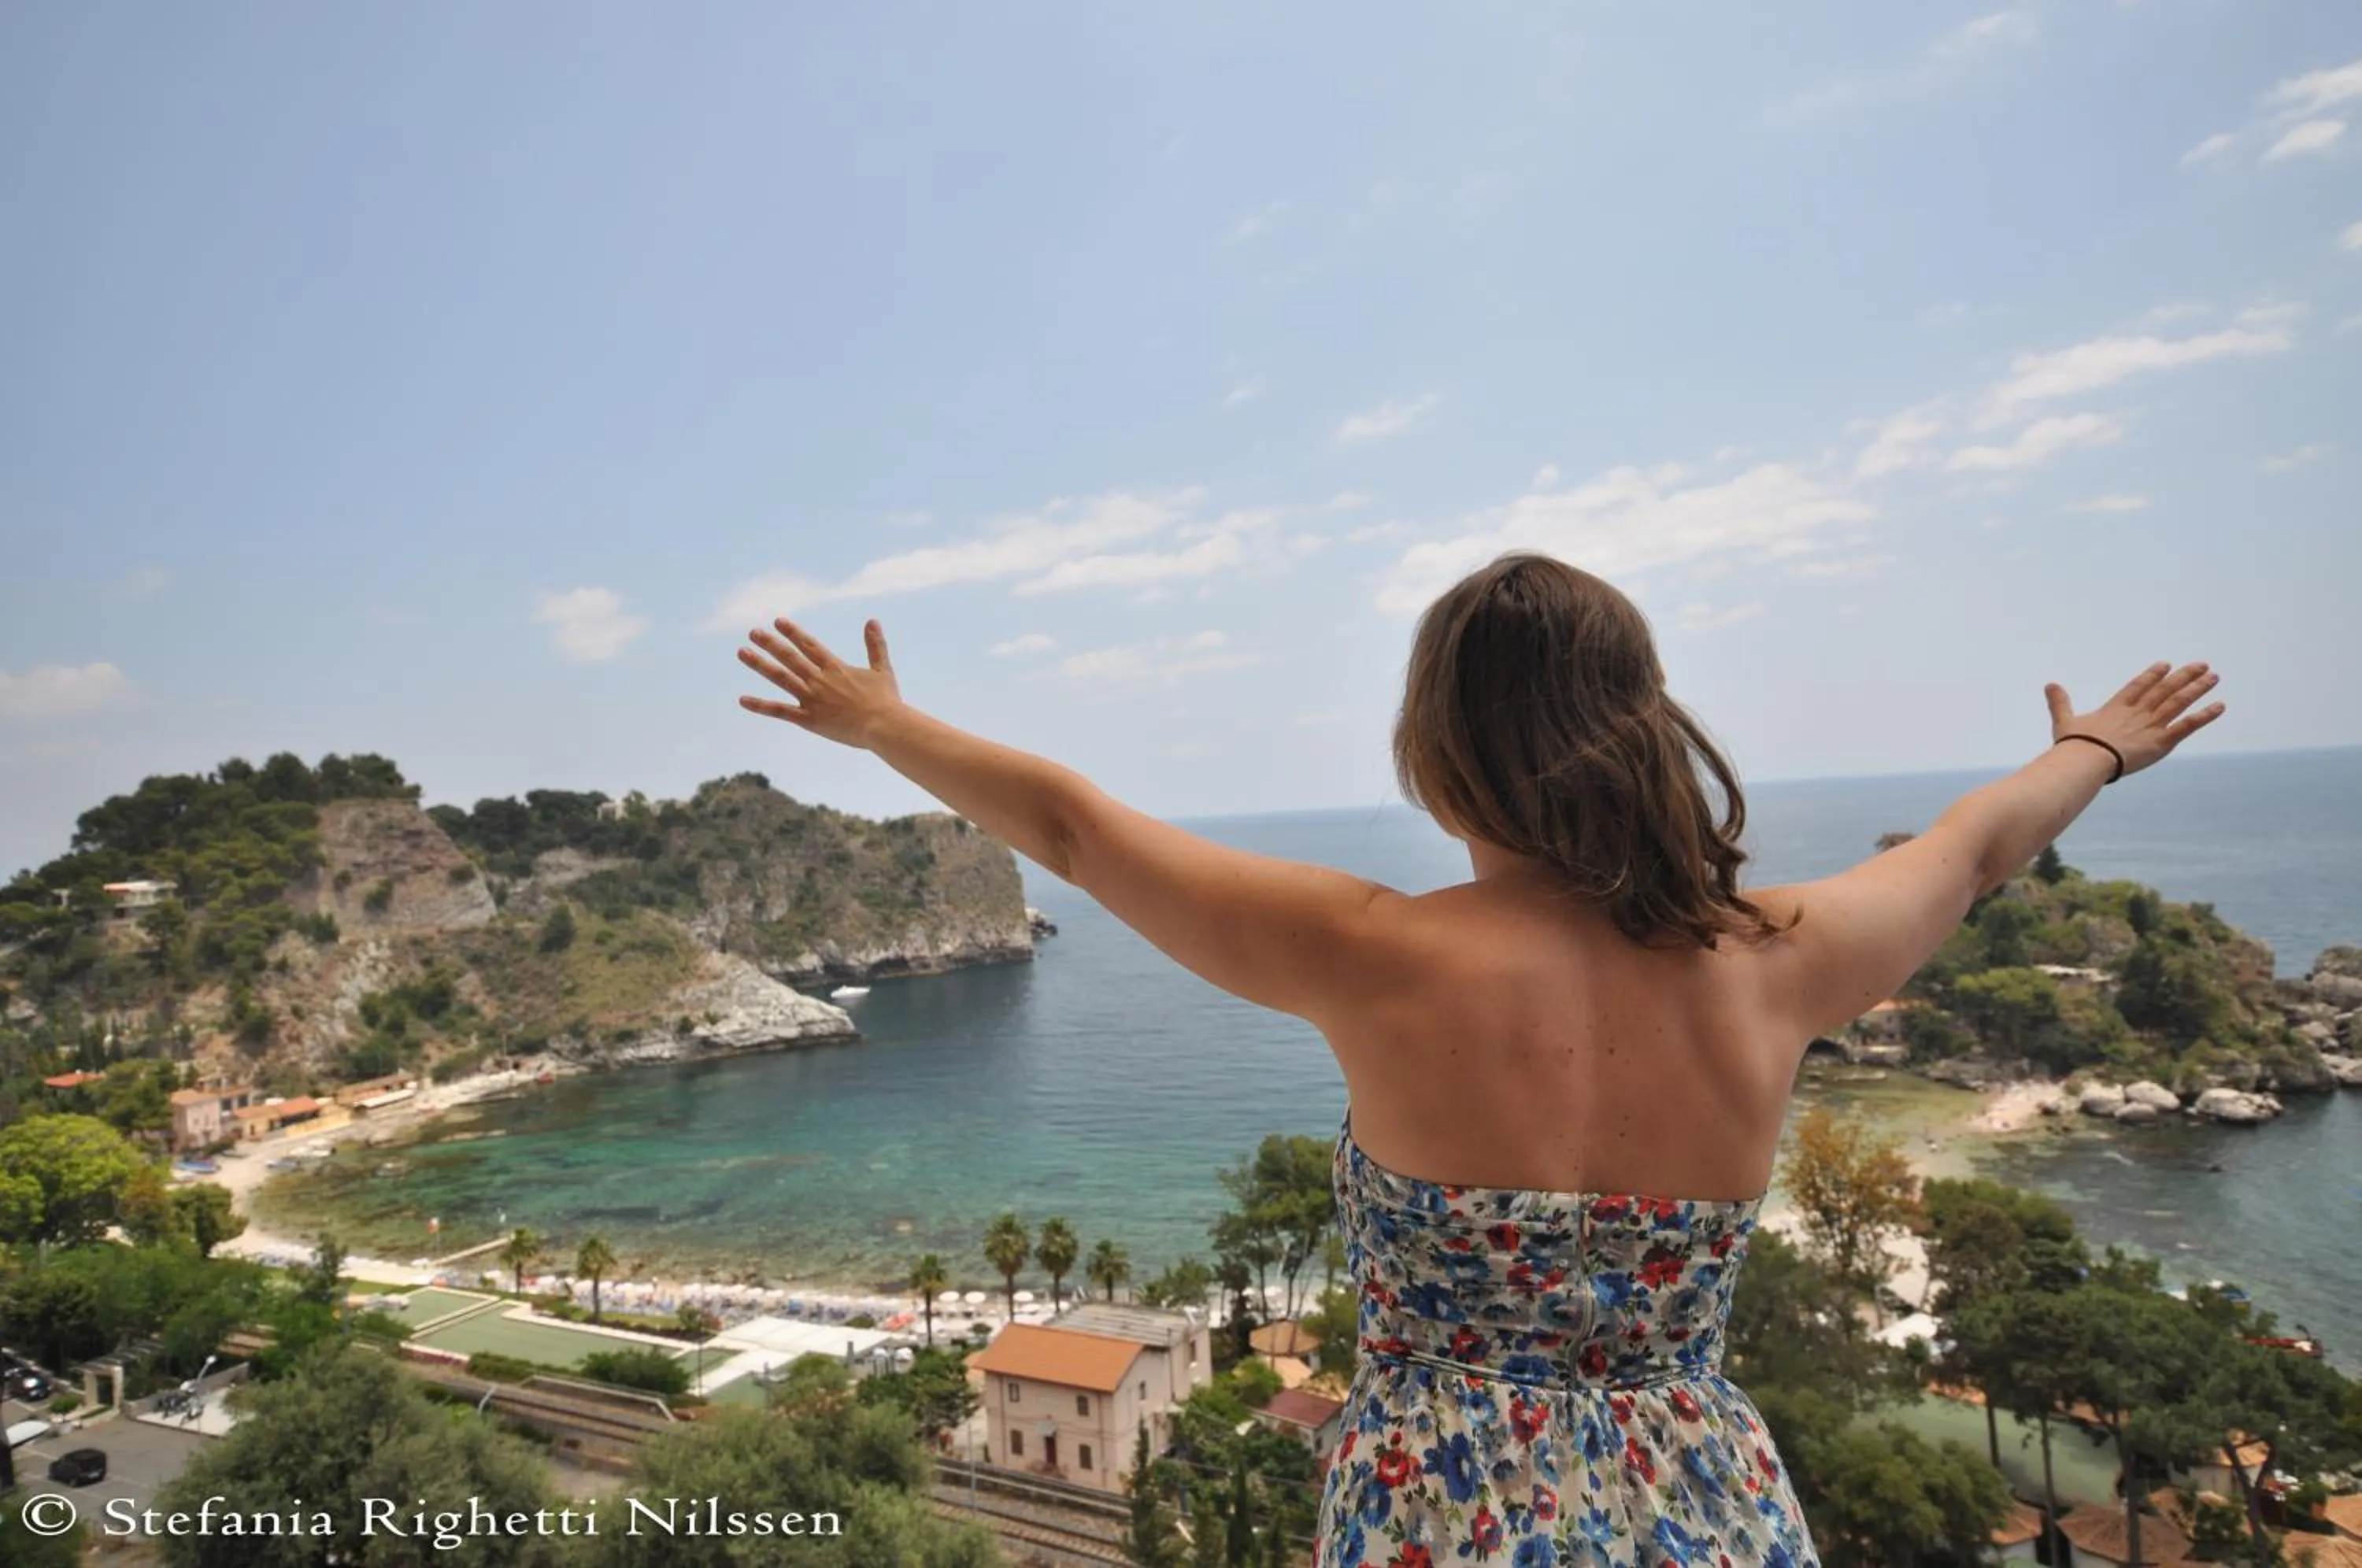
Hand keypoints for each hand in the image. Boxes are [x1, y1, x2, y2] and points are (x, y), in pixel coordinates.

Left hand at [738, 617, 904, 748]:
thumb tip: (872, 621)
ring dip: (760, 664)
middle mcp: (819, 679)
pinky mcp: (808, 719)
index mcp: (835, 667)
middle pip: (789, 657)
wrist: (883, 726)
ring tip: (742, 652)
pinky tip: (742, 699)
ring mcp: (811, 699)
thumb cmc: (886, 700)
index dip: (792, 632)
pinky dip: (760, 705)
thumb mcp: (882, 669)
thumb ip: (875, 645)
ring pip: (780, 677)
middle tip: (753, 632)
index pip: (808, 645)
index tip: (777, 621)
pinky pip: (780, 711)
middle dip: (770, 643)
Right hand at [2044, 661, 2223, 779]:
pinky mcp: (2162, 741)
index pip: (2139, 686)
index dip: (2153, 675)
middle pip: (2165, 689)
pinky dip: (2204, 716)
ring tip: (2214, 677)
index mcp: (2116, 708)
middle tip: (2202, 665)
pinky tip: (2219, 706)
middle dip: (2184, 677)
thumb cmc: (2074, 744)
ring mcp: (2151, 725)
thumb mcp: (2064, 721)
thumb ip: (2060, 702)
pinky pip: (2187, 725)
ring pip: (2179, 702)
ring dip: (2197, 689)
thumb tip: (2049, 684)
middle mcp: (2137, 712)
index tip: (2166, 665)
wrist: (2087, 759)